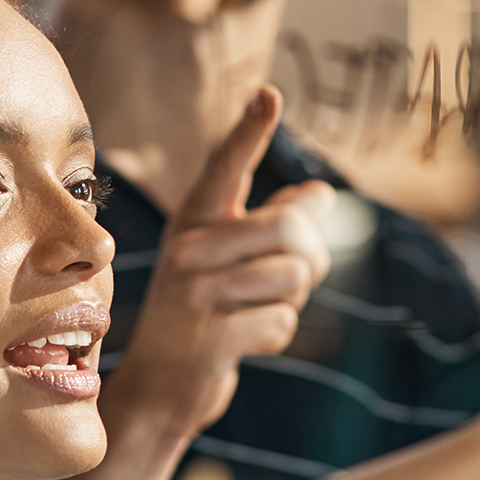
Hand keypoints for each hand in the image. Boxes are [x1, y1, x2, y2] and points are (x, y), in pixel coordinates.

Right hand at [104, 86, 335, 437]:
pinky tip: (242, 341)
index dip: (250, 131)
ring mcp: (196, 293)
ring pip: (295, 277)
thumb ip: (271, 225)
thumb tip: (321, 194)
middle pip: (291, 227)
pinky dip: (275, 335)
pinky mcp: (210, 337)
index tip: (269, 94)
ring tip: (256, 309)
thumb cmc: (205, 312)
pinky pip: (282, 323)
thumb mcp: (228, 261)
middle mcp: (189, 248)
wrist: (158, 385)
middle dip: (311, 256)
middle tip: (293, 276)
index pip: (227, 167)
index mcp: (195, 221)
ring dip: (292, 301)